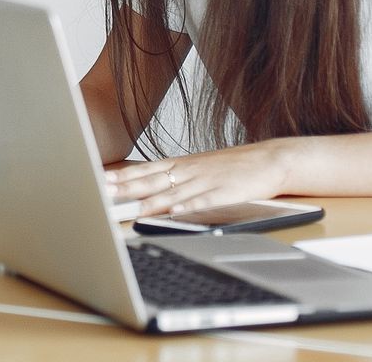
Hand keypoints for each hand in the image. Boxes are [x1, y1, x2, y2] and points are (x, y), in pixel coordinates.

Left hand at [103, 141, 295, 217]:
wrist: (270, 160)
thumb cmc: (232, 166)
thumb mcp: (199, 166)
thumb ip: (175, 176)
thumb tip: (149, 187)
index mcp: (182, 164)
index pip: (146, 169)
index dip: (123, 176)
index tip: (102, 180)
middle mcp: (190, 171)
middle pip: (153, 180)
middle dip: (127, 187)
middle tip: (104, 191)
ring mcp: (207, 182)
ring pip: (174, 192)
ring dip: (152, 201)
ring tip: (133, 208)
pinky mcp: (225, 193)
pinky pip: (204, 201)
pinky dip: (188, 207)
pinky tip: (175, 211)